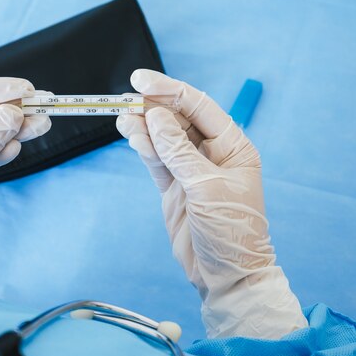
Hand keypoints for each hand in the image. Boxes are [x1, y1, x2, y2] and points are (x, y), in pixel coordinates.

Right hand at [117, 69, 306, 338]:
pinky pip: (156, 160)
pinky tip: (129, 134)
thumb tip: (156, 117)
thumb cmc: (230, 230)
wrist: (225, 275)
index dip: (170, 89)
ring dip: (143, 127)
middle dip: (153, 107)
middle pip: (178, 119)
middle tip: (127, 100)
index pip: (199, 107)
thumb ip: (179, 152)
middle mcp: (211, 153)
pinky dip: (142, 147)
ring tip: (122, 117)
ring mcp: (190, 170)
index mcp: (232, 146)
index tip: (140, 79)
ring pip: (163, 138)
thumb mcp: (207, 187)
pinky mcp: (173, 187)